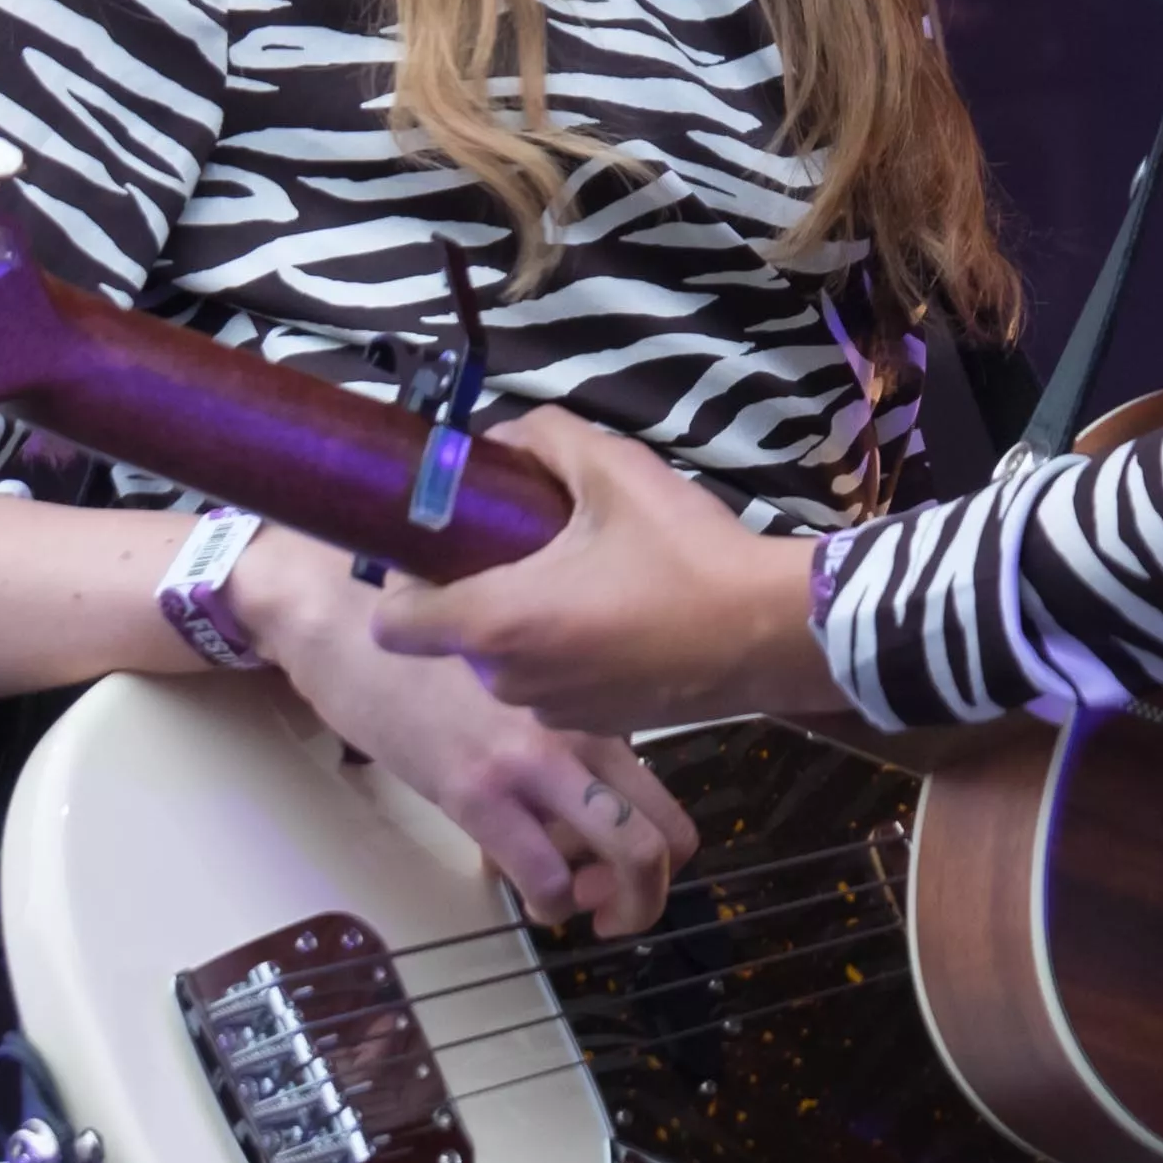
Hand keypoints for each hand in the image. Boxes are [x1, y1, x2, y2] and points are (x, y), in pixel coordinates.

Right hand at [239, 525, 699, 936]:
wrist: (358, 633)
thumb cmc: (436, 662)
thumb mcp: (524, 692)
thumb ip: (568, 736)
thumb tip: (585, 806)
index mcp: (596, 706)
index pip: (667, 796)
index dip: (664, 854)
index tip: (624, 870)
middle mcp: (582, 731)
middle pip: (665, 837)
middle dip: (649, 896)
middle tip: (614, 911)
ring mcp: (533, 762)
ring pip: (628, 855)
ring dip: (609, 907)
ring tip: (571, 903)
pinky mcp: (476, 791)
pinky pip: (543, 876)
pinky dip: (549, 905)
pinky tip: (530, 897)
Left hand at [370, 406, 853, 732]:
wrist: (771, 632)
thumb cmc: (685, 552)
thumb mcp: (614, 469)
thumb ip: (542, 437)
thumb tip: (503, 438)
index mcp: (497, 621)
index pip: (391, 622)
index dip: (403, 580)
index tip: (445, 546)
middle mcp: (510, 678)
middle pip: (455, 635)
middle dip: (479, 591)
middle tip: (531, 545)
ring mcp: (554, 710)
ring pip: (508, 661)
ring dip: (526, 624)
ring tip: (585, 578)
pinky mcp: (597, 724)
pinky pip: (554, 683)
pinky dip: (569, 655)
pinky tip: (621, 618)